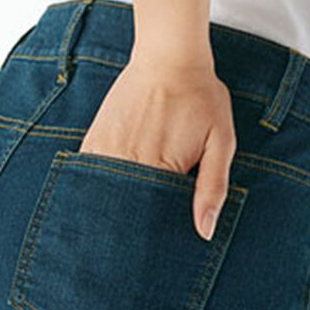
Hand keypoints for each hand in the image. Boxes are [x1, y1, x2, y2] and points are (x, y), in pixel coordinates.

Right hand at [79, 56, 236, 239]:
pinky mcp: (94, 139)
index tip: (149, 251)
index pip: (152, 218)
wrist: (169, 57)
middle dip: (128, 229)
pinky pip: (88, 174)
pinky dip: (94, 188)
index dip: (153, 235)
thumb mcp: (221, 142)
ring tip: (108, 232)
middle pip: (124, 209)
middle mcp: (128, 161)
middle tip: (126, 251)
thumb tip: (204, 232)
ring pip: (103, 195)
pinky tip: (99, 199)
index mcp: (160, 168)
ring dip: (109, 210)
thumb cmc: (201, 99)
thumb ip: (212, 187)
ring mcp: (106, 150)